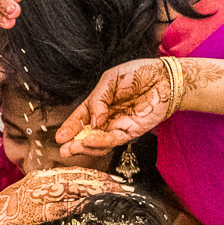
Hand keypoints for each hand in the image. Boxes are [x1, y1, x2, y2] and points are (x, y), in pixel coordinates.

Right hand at [0, 167, 125, 224]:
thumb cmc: (2, 222)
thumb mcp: (27, 205)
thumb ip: (48, 201)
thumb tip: (74, 204)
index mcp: (38, 179)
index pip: (73, 174)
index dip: (95, 176)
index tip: (114, 182)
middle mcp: (39, 182)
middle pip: (78, 178)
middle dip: (103, 182)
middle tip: (125, 187)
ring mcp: (37, 195)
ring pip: (74, 188)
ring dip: (98, 191)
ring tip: (118, 194)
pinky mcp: (35, 211)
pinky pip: (63, 206)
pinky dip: (80, 205)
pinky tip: (96, 206)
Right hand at [56, 58, 171, 155]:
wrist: (163, 77)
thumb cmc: (138, 74)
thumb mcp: (110, 80)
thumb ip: (97, 100)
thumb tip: (92, 122)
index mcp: (100, 104)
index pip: (81, 118)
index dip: (70, 128)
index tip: (59, 137)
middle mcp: (108, 118)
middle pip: (88, 134)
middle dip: (75, 144)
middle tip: (63, 150)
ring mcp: (119, 126)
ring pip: (100, 142)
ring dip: (86, 146)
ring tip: (74, 147)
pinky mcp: (132, 131)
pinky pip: (114, 139)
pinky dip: (100, 141)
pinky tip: (89, 140)